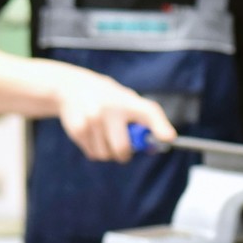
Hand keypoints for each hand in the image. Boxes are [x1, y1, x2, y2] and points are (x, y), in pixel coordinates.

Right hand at [55, 68, 174, 162]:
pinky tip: (93, 134)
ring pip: (105, 155)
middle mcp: (111, 109)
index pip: (149, 112)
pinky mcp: (78, 129)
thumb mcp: (128, 101)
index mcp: (129, 101)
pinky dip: (95, 150)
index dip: (160, 126)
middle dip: (125, 154)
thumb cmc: (110, 99)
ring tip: (104, 135)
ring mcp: (93, 119)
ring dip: (108, 152)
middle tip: (123, 148)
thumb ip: (145, 121)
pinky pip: (92, 154)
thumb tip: (161, 143)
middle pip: (122, 149)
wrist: (74, 87)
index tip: (168, 138)